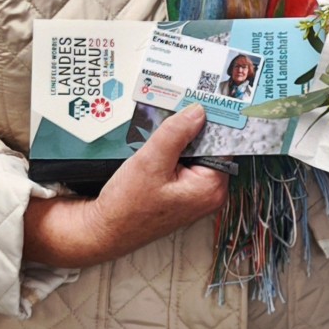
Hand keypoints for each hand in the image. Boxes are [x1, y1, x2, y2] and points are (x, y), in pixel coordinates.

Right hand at [24, 104, 228, 267]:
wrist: (105, 230)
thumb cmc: (127, 205)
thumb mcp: (151, 161)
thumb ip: (176, 134)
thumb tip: (198, 111)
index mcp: (211, 187)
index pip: (222, 142)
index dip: (212, 119)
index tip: (206, 98)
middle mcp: (209, 193)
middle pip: (209, 146)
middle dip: (192, 128)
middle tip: (178, 106)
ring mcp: (196, 194)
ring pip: (195, 153)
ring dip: (179, 139)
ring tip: (163, 127)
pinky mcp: (182, 193)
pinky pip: (184, 163)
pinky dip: (172, 151)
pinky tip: (157, 146)